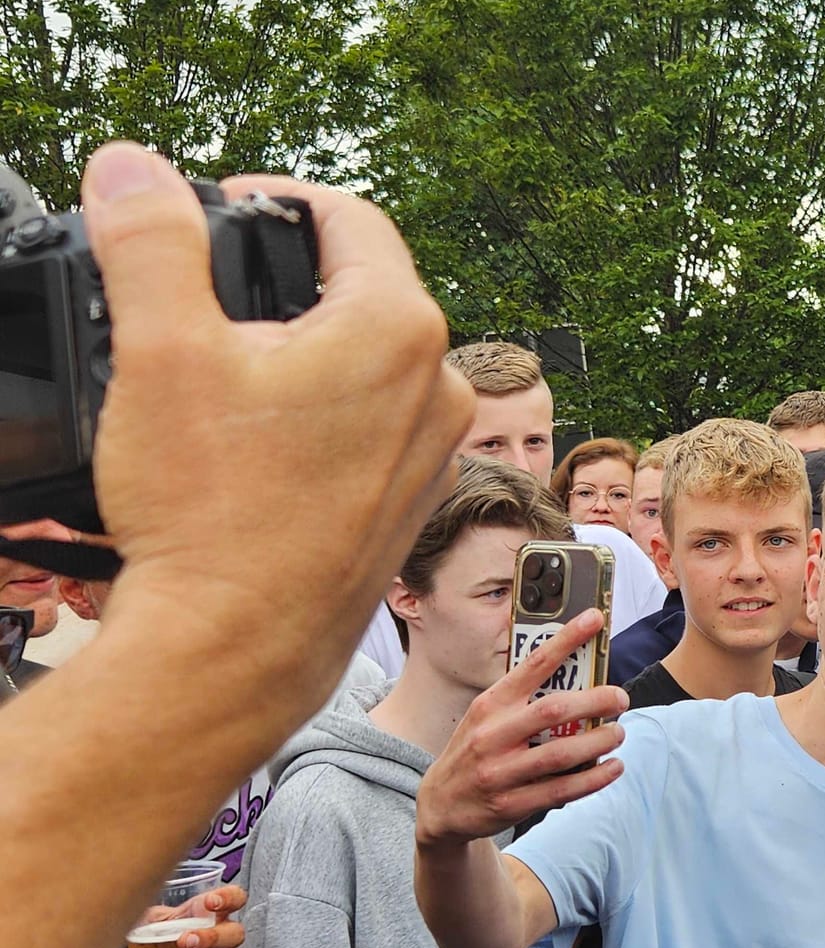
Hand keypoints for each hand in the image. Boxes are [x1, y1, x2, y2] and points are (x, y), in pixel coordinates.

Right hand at [79, 143, 472, 710]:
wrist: (235, 649)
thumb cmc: (209, 513)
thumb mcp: (160, 351)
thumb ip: (148, 242)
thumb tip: (130, 165)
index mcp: (399, 328)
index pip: (349, 218)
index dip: (277, 198)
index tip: (220, 206)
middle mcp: (439, 386)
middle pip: (362, 290)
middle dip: (285, 282)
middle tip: (206, 295)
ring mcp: (434, 450)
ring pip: (368, 362)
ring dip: (303, 351)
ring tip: (225, 373)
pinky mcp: (413, 500)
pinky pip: (372, 427)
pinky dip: (322, 414)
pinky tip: (260, 441)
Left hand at [140, 884, 246, 947]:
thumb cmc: (165, 938)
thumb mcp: (156, 920)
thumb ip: (147, 916)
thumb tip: (121, 913)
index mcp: (213, 915)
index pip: (235, 899)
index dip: (229, 898)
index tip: (210, 903)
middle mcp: (225, 940)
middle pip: (234, 934)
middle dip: (211, 938)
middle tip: (185, 942)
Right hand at [416, 609, 628, 849]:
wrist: (440, 805)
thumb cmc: (474, 750)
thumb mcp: (486, 717)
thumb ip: (523, 699)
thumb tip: (580, 678)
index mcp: (490, 705)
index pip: (533, 664)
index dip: (566, 639)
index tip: (594, 619)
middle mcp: (493, 735)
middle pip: (554, 711)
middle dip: (596, 701)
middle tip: (621, 699)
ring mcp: (501, 772)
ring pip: (563, 753)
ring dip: (600, 741)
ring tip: (619, 733)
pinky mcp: (512, 804)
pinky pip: (562, 789)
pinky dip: (594, 778)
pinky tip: (613, 767)